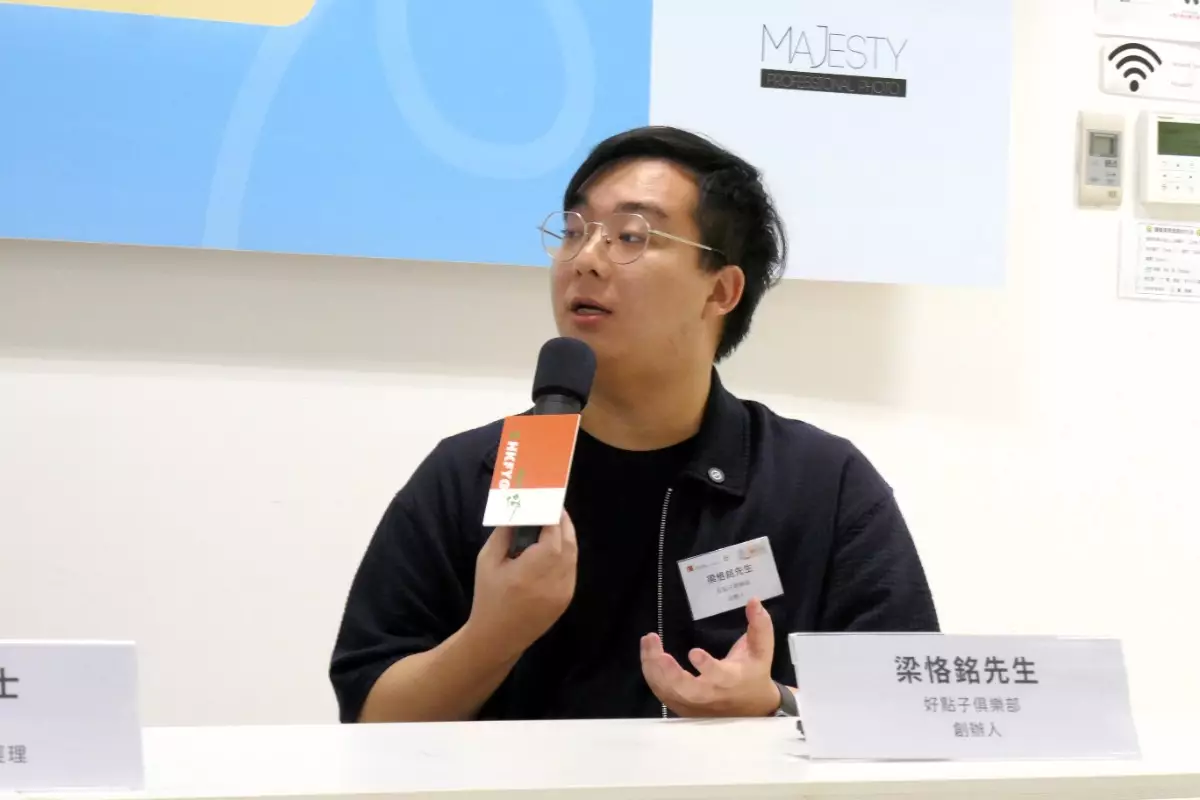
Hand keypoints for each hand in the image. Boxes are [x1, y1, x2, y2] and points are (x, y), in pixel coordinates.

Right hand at [465, 510, 577, 661]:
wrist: (496, 638)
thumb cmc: (488, 597)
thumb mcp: (488, 561)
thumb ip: (504, 533)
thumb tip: (517, 510)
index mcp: (534, 568)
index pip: (554, 532)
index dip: (553, 514)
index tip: (548, 500)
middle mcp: (555, 579)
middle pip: (569, 542)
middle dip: (563, 523)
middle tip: (554, 509)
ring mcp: (564, 591)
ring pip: (572, 556)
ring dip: (566, 538)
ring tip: (553, 525)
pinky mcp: (566, 600)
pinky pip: (570, 570)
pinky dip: (565, 555)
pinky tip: (553, 550)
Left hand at [640, 597, 779, 717]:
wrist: (752, 709)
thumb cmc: (754, 674)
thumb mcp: (761, 651)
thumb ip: (760, 626)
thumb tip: (753, 601)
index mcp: (731, 681)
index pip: (719, 676)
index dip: (706, 667)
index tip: (693, 652)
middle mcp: (710, 696)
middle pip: (687, 690)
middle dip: (670, 674)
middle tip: (660, 653)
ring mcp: (694, 705)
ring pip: (669, 691)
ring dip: (654, 668)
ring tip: (648, 641)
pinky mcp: (682, 707)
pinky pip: (662, 692)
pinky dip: (651, 674)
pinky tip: (648, 653)